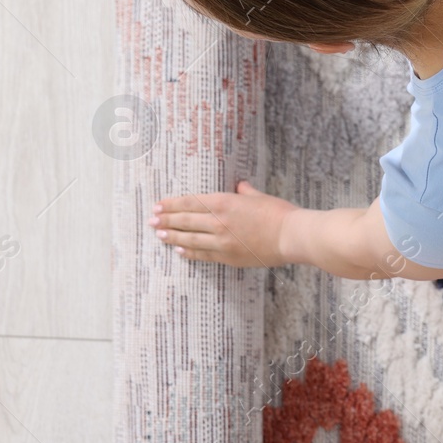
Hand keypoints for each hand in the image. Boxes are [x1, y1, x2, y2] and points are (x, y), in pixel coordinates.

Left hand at [149, 180, 295, 267]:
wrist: (290, 236)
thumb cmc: (278, 213)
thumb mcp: (259, 197)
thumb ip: (245, 192)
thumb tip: (240, 186)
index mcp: (224, 202)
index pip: (190, 202)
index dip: (172, 204)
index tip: (158, 205)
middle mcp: (218, 222)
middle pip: (185, 220)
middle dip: (166, 220)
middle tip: (151, 221)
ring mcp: (222, 241)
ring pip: (190, 239)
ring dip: (173, 237)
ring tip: (159, 235)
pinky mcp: (228, 257)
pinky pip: (203, 254)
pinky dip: (189, 252)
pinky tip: (180, 251)